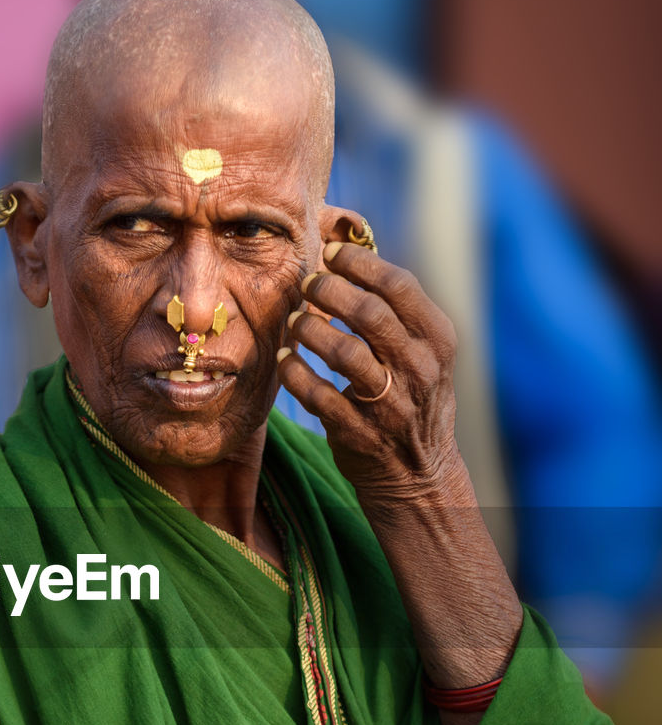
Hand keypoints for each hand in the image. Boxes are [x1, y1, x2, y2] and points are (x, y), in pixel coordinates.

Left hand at [278, 241, 461, 503]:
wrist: (419, 472)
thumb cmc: (412, 396)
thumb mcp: (423, 353)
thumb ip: (394, 310)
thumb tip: (347, 253)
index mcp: (437, 341)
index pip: (399, 286)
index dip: (360, 263)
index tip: (331, 252)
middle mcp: (419, 370)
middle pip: (369, 314)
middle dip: (330, 290)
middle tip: (307, 284)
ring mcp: (390, 404)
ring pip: (343, 353)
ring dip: (310, 329)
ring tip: (295, 320)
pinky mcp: (358, 432)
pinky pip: (317, 395)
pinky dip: (295, 372)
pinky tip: (286, 358)